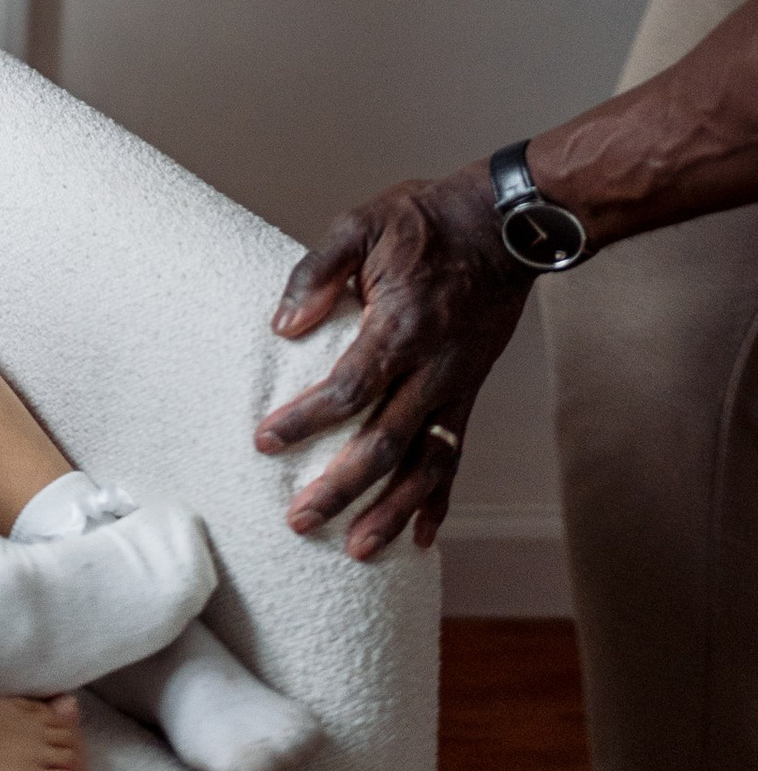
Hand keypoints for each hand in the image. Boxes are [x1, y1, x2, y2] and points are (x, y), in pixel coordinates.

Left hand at [255, 163, 529, 555]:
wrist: (504, 226)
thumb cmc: (425, 220)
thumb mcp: (362, 224)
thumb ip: (319, 273)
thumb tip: (283, 325)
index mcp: (399, 327)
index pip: (348, 389)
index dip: (306, 421)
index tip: (266, 443)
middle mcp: (430, 369)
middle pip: (384, 444)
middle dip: (341, 488)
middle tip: (300, 520)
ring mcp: (455, 387)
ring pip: (424, 465)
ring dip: (391, 511)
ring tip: (357, 550)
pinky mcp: (469, 395)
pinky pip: (455, 456)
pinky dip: (439, 499)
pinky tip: (423, 536)